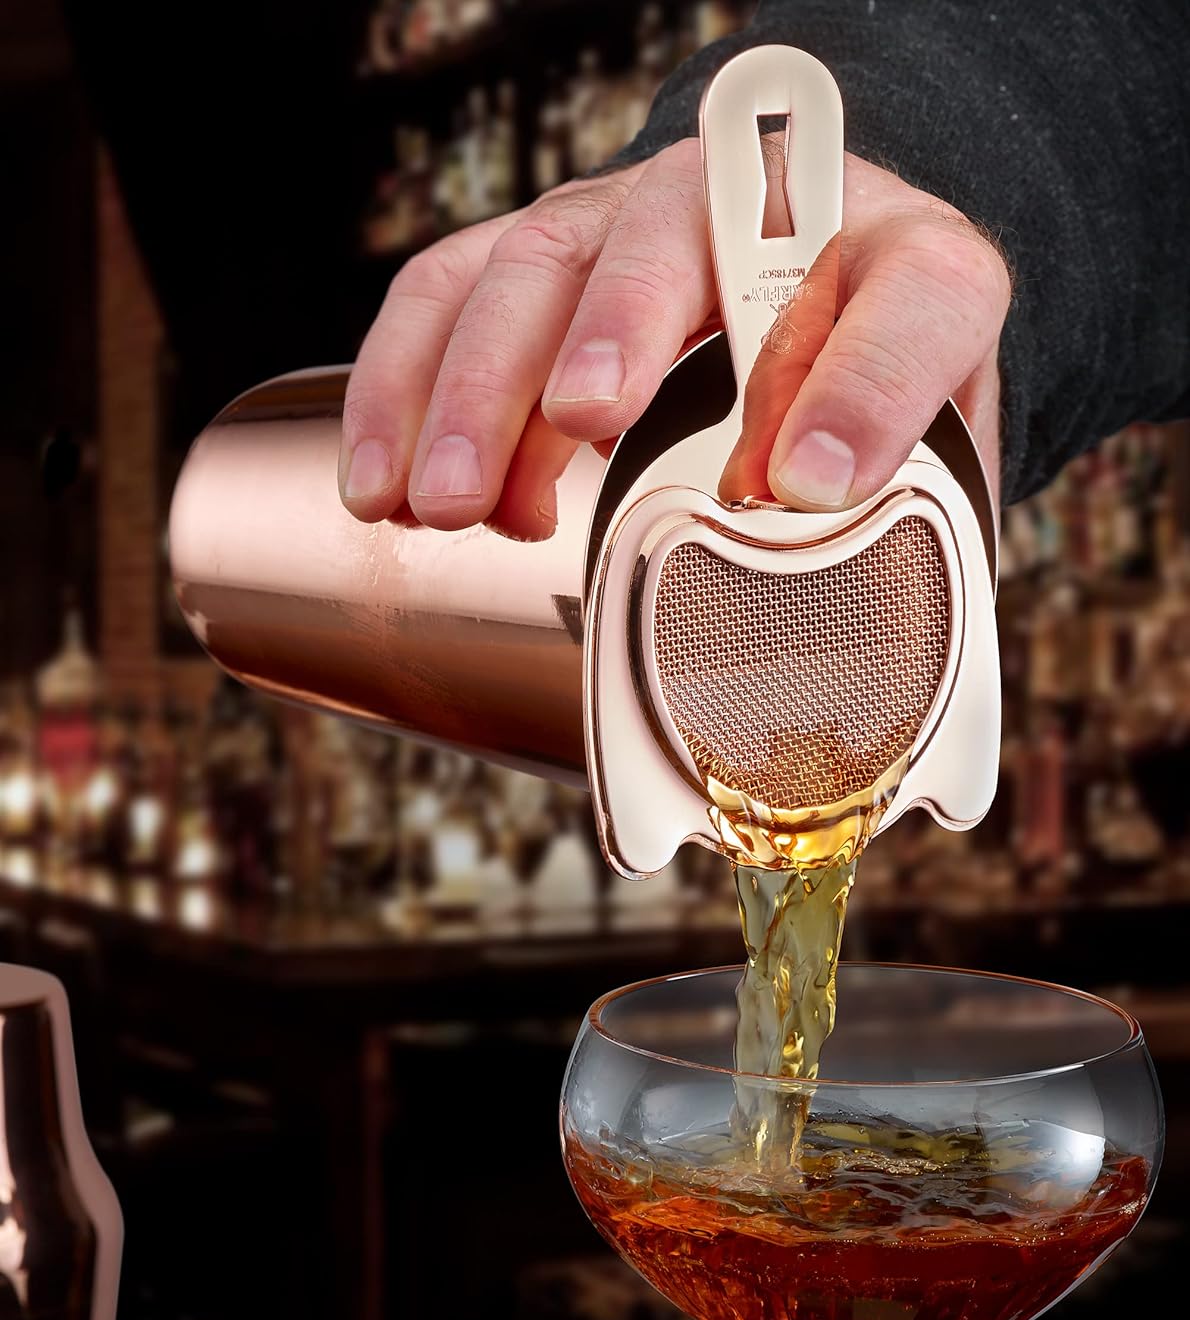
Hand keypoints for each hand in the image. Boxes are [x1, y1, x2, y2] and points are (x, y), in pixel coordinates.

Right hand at [339, 137, 1010, 532]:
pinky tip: (390, 488)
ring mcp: (628, 225)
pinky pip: (445, 296)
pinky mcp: (540, 262)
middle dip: (614, 335)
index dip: (864, 383)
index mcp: (899, 265)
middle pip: (667, 241)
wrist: (809, 293)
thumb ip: (898, 490)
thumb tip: (816, 550)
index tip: (810, 482)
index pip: (911, 294)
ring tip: (445, 503)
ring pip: (528, 269)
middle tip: (577, 429)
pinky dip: (402, 388)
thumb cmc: (857, 385)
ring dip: (476, 386)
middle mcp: (752, 212)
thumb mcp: (922, 445)